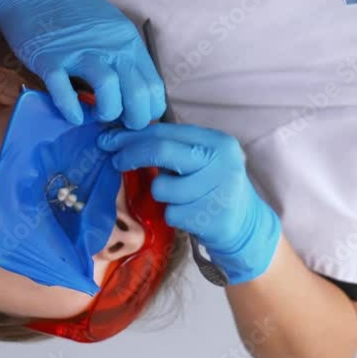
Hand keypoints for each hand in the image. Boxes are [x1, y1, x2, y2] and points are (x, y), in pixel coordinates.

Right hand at [0, 0, 164, 126]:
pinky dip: (71, 108)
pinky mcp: (50, 57)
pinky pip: (64, 89)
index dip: (149, 110)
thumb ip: (122, 56)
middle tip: (121, 125)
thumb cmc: (71, 12)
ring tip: (98, 117)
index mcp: (127, 41)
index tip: (136, 118)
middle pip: (137, 92)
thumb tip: (135, 93)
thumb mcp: (109, 29)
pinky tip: (74, 116)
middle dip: (134, 120)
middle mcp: (109, 46)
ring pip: (109, 89)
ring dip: (107, 112)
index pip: (154, 86)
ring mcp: (79, 51)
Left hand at [97, 124, 281, 283]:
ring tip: (182, 197)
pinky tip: (191, 213)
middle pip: (161, 151)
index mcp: (218, 143)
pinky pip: (170, 213)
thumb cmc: (215, 187)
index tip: (111, 140)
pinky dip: (173, 214)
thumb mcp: (205, 160)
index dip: (133, 135)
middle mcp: (220, 162)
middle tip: (115, 160)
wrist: (245, 225)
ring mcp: (215, 191)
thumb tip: (126, 137)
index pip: (166, 132)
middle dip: (131, 155)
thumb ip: (175, 147)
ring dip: (161, 194)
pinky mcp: (207, 217)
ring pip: (161, 188)